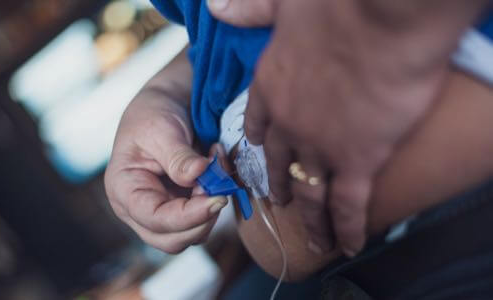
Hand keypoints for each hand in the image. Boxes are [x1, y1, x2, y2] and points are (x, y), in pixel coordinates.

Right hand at [104, 92, 227, 253]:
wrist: (165, 104)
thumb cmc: (153, 114)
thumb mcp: (162, 130)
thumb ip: (179, 157)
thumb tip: (199, 175)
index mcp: (124, 191)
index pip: (154, 220)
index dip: (188, 216)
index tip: (217, 199)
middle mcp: (139, 209)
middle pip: (171, 240)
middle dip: (201, 220)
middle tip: (218, 187)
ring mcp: (162, 210)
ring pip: (192, 234)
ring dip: (212, 209)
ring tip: (215, 170)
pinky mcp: (182, 206)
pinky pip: (204, 218)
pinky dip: (216, 200)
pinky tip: (217, 172)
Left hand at [209, 0, 486, 255]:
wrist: (380, 19)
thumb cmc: (335, 5)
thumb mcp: (284, 3)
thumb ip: (249, 8)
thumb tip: (215, 6)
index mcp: (272, 87)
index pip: (257, 123)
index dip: (258, 140)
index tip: (260, 151)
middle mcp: (290, 123)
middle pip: (278, 164)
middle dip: (277, 186)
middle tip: (278, 202)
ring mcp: (319, 146)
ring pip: (309, 192)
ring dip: (310, 218)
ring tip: (311, 236)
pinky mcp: (357, 159)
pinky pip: (347, 204)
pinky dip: (348, 228)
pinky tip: (350, 245)